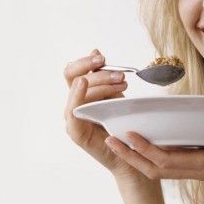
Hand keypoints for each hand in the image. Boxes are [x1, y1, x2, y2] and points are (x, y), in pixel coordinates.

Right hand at [63, 49, 148, 181]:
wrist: (131, 153)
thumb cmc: (122, 123)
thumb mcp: (115, 93)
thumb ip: (103, 75)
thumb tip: (95, 50)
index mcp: (80, 93)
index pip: (72, 71)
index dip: (84, 61)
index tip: (103, 58)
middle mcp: (72, 104)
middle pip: (75, 78)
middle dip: (99, 74)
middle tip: (121, 77)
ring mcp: (72, 118)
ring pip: (78, 92)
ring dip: (100, 84)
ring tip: (122, 86)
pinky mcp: (75, 132)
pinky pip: (72, 111)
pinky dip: (76, 96)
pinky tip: (83, 84)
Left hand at [103, 122, 203, 197]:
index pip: (169, 160)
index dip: (146, 150)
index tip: (129, 135)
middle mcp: (198, 169)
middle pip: (155, 167)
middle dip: (130, 155)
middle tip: (108, 138)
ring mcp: (197, 169)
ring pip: (158, 168)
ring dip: (136, 156)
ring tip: (116, 139)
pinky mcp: (200, 166)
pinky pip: (168, 163)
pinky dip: (150, 155)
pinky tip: (141, 142)